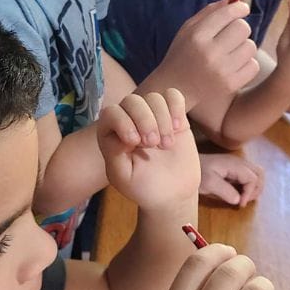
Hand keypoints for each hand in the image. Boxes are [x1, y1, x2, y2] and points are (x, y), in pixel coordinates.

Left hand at [97, 89, 199, 210]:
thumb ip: (114, 153)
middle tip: (153, 144)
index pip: (111, 112)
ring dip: (163, 120)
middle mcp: (129, 120)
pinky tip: (178, 128)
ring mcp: (152, 115)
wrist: (173, 193)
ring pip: (154, 97)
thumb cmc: (144, 187)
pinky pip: (173, 95)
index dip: (123, 122)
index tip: (135, 143)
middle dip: (145, 120)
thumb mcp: (123, 177)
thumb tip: (119, 132)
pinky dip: (176, 108)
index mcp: (111, 134)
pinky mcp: (172, 115)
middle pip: (133, 100)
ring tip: (166, 145)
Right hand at [158, 0, 258, 108]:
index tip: (242, 8)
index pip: (227, 13)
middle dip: (240, 27)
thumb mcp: (187, 30)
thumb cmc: (181, 55)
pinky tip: (234, 65)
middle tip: (232, 34)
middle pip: (243, 28)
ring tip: (231, 51)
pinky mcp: (230, 85)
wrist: (174, 90)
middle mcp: (209, 53)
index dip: (239, 7)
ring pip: (251, 46)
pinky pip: (253, 65)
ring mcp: (221, 71)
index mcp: (197, 36)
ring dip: (244, 46)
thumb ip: (209, 13)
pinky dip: (246, 63)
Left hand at [199, 153, 263, 205]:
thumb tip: (238, 200)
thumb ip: (225, 191)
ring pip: (256, 174)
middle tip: (245, 200)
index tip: (240, 203)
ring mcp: (236, 165)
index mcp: (235, 165)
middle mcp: (239, 162)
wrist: (186, 166)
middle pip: (259, 173)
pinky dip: (249, 185)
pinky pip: (248, 175)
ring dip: (254, 187)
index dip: (250, 193)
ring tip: (244, 198)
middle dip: (256, 189)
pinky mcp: (232, 168)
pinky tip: (239, 193)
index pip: (253, 178)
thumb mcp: (209, 183)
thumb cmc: (197, 173)